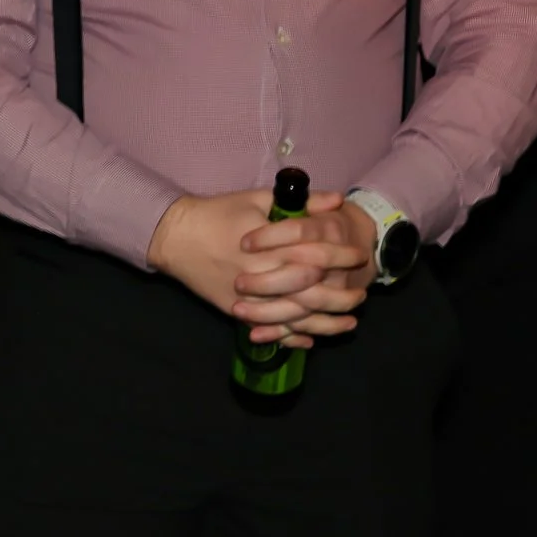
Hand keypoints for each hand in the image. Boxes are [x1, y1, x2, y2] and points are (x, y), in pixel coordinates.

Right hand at [147, 188, 368, 345]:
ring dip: (325, 322)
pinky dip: (292, 336)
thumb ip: (299, 202)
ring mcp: (248, 296)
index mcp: (269, 245)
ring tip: (349, 322)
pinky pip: (268, 328)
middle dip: (340, 294)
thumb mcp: (256, 199)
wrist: (174, 236)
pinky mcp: (235, 310)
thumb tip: (336, 201)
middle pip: (310, 291)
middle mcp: (261, 274)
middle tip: (361, 294)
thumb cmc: (216, 213)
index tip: (360, 255)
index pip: (315, 254)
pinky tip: (312, 338)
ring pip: (294, 316)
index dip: (342, 256)